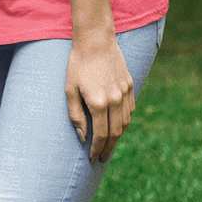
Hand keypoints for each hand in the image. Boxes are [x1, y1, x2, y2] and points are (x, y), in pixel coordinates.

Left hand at [66, 31, 135, 161]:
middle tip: (102, 158)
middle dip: (108, 148)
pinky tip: (117, 127)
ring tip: (109, 146)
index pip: (100, 135)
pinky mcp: (131, 87)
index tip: (93, 159)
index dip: (97, 149)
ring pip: (125, 124)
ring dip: (118, 137)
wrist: (96, 41)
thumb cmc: (77, 65)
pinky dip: (125, 122)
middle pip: (115, 133)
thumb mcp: (70, 90)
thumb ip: (76, 115)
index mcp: (98, 103)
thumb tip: (83, 137)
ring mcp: (125, 94)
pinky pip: (130, 111)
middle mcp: (115, 101)